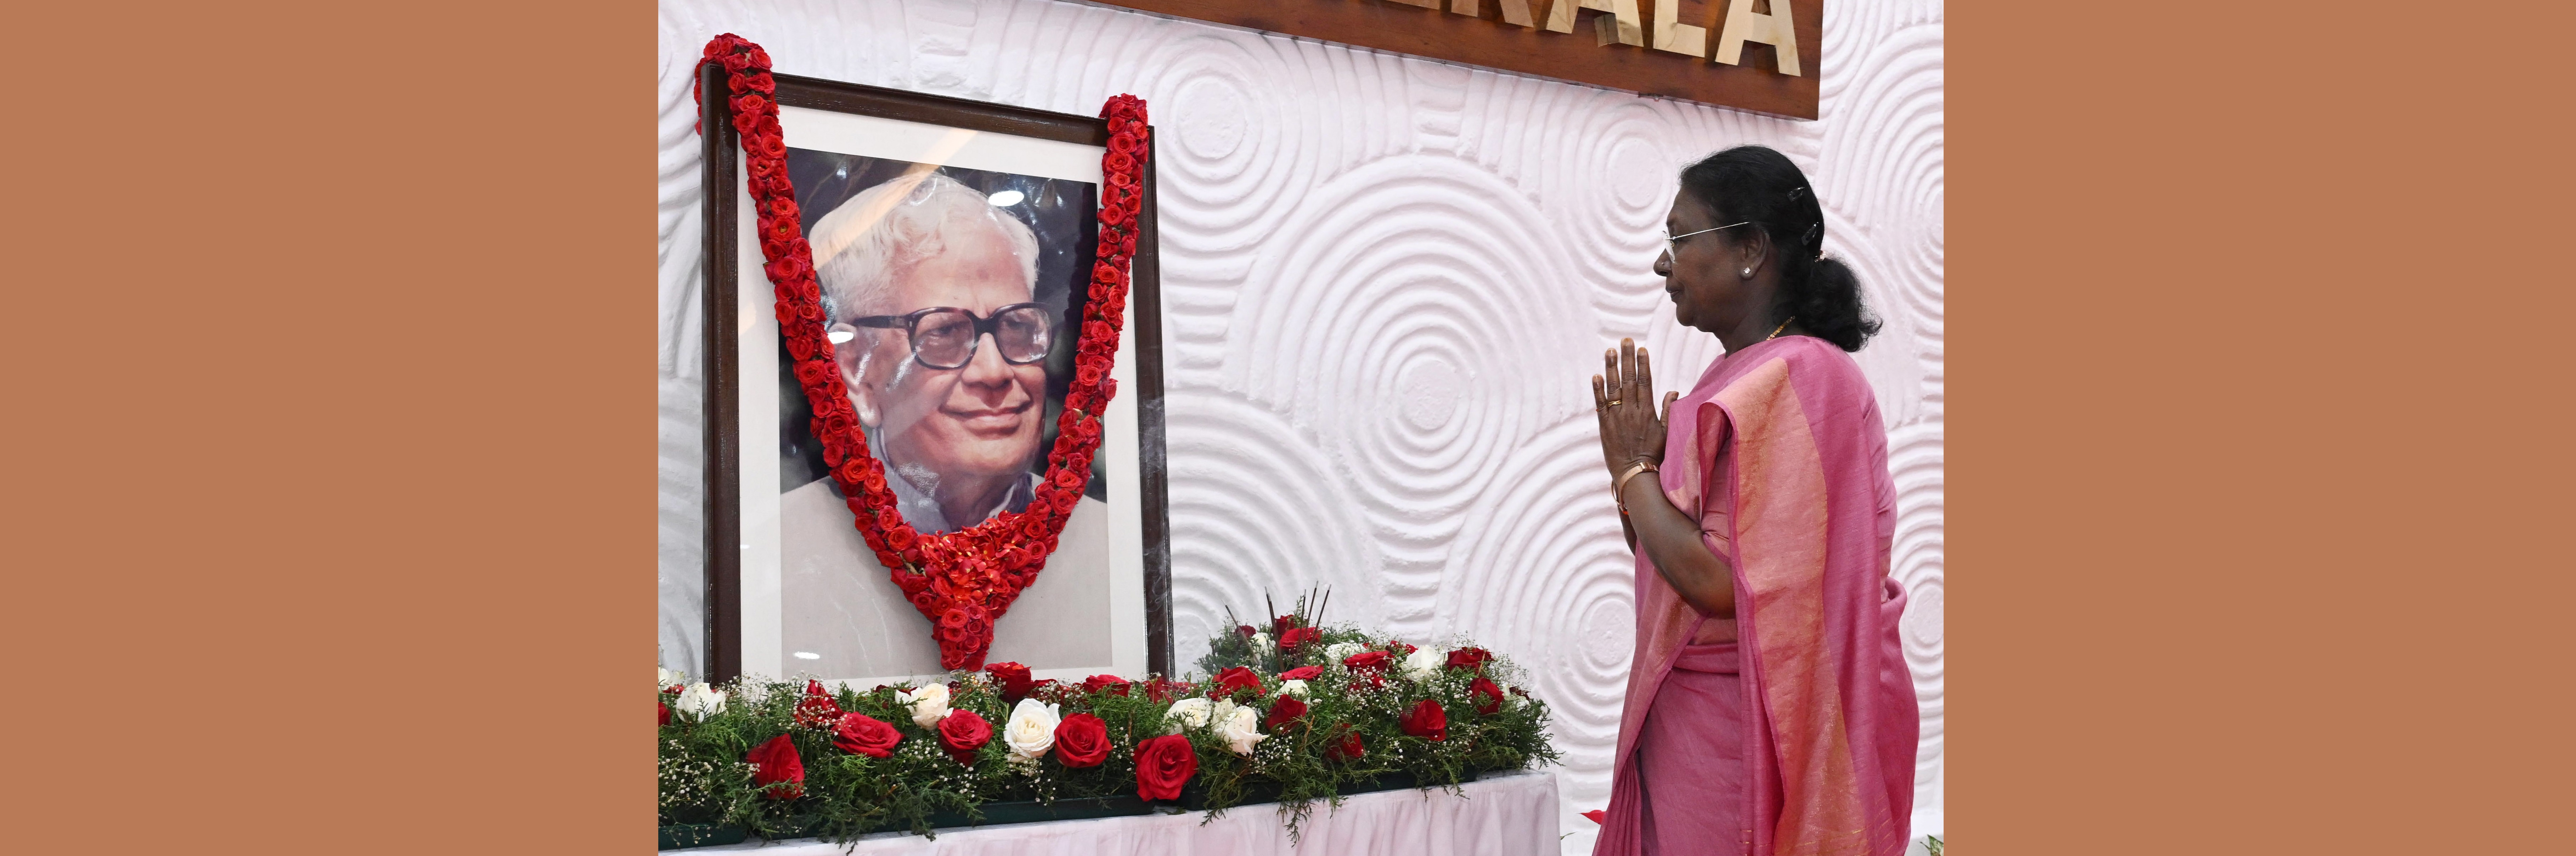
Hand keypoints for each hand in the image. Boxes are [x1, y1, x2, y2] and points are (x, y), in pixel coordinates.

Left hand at [1592, 338, 1678, 482]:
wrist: (1636, 474)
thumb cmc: (1654, 455)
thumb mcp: (1667, 432)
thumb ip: (1669, 410)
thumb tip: (1674, 390)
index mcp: (1648, 412)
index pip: (1645, 382)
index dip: (1643, 364)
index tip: (1642, 349)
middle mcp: (1632, 411)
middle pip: (1629, 380)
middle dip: (1627, 358)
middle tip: (1625, 341)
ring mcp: (1617, 418)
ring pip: (1614, 388)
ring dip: (1611, 368)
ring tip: (1609, 351)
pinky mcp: (1604, 426)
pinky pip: (1600, 405)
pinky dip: (1597, 390)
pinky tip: (1596, 375)